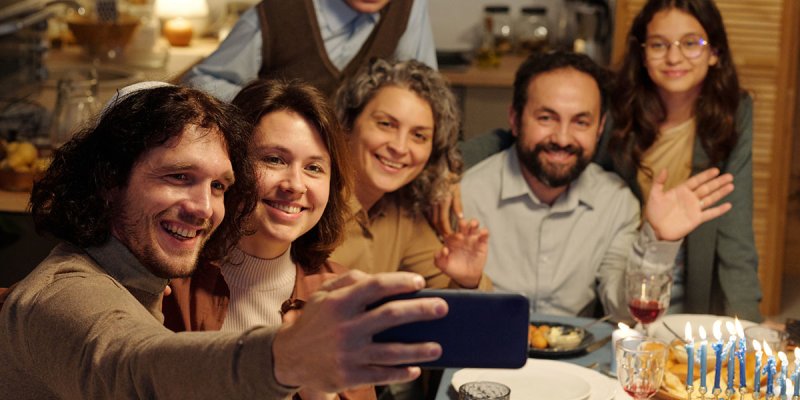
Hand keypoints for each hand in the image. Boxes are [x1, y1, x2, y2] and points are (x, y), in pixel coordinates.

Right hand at [272, 270, 447, 392]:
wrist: (287, 358)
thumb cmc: (313, 321)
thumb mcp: (323, 295)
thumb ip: (349, 280)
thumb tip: (378, 277)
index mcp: (339, 302)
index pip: (376, 286)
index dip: (400, 282)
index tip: (419, 281)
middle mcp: (345, 327)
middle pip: (391, 316)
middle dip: (421, 310)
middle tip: (442, 308)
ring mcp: (348, 353)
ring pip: (392, 351)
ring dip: (419, 349)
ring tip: (437, 347)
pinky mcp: (349, 376)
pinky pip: (382, 374)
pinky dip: (401, 372)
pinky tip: (415, 368)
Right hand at [429, 182, 463, 236]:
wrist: (439, 169)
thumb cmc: (451, 178)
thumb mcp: (457, 190)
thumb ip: (458, 205)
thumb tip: (461, 218)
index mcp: (443, 202)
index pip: (444, 221)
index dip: (447, 231)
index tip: (452, 237)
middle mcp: (435, 203)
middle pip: (436, 222)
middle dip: (442, 232)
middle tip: (447, 239)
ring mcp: (430, 202)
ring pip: (432, 219)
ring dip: (437, 228)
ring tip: (443, 235)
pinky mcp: (428, 201)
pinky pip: (430, 214)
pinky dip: (434, 221)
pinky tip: (438, 225)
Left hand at [434, 219, 488, 288]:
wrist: (465, 276)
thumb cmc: (452, 268)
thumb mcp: (442, 265)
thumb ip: (439, 258)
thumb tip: (444, 250)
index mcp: (451, 240)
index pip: (451, 234)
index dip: (453, 235)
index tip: (457, 238)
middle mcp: (461, 236)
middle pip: (462, 225)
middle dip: (462, 223)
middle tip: (462, 224)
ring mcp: (472, 238)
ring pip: (473, 226)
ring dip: (474, 223)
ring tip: (473, 224)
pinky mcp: (482, 243)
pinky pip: (484, 235)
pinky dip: (484, 232)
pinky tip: (483, 232)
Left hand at [645, 168, 733, 240]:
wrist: (655, 230)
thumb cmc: (654, 212)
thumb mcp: (654, 195)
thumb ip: (659, 182)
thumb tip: (665, 169)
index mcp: (681, 191)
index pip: (696, 181)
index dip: (706, 175)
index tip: (716, 170)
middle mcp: (690, 198)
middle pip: (706, 188)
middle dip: (718, 182)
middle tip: (729, 176)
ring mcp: (694, 208)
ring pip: (710, 199)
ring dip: (721, 193)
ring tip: (731, 186)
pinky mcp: (697, 219)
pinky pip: (710, 214)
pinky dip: (719, 210)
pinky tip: (728, 205)